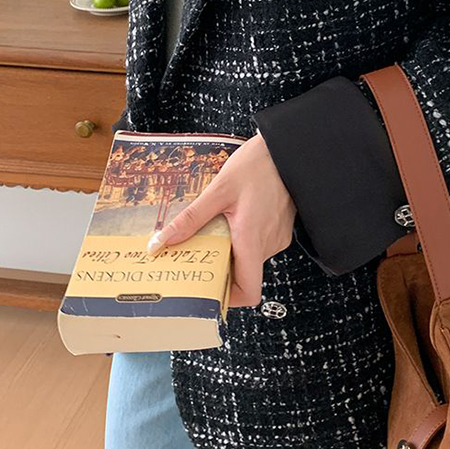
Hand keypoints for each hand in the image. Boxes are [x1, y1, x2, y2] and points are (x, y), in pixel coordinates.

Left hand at [145, 134, 296, 307]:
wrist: (287, 149)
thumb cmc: (257, 166)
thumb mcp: (218, 190)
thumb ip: (191, 219)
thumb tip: (162, 241)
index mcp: (252, 240)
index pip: (249, 291)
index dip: (229, 299)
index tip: (206, 290)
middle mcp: (268, 244)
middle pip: (243, 275)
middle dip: (219, 269)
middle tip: (195, 255)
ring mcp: (276, 237)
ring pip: (248, 258)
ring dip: (229, 251)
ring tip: (211, 231)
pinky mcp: (279, 229)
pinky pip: (256, 244)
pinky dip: (241, 239)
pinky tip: (229, 219)